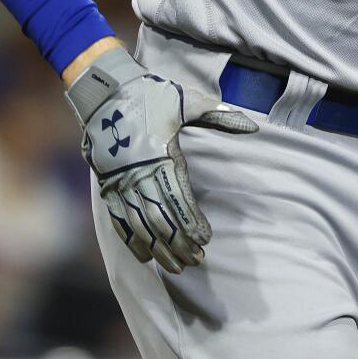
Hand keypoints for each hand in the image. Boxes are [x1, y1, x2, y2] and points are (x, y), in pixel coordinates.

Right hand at [65, 44, 256, 272]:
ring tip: (177, 267)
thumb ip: (219, 116)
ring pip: (140, 226)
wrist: (105, 91)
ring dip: (159, 249)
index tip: (206, 240)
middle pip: (161, 220)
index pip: (179, 199)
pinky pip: (118, 221)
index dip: (192, 223)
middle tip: (197, 261)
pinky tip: (146, 257)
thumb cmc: (151, 95)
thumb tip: (252, 127)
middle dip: (179, 244)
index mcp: (161, 156)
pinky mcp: (106, 186)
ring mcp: (120, 183)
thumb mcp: (187, 101)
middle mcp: (139, 174)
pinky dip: (132, 241)